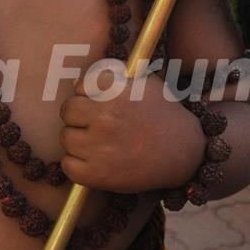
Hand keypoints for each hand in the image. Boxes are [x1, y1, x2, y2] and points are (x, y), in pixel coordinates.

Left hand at [60, 72, 204, 191]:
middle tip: (95, 123)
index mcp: (115, 91)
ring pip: (66, 137)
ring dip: (79, 139)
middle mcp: (105, 117)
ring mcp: (100, 147)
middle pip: (67, 110)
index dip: (88, 93)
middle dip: (79, 115)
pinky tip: (94, 161)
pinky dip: (77, 164)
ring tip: (99, 143)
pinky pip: (67, 165)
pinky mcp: (97, 175)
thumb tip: (77, 83)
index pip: (80, 85)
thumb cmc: (163, 114)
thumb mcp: (145, 83)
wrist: (183, 153)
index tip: (98, 102)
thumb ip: (113, 75)